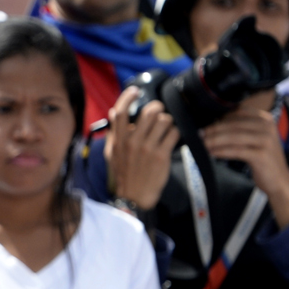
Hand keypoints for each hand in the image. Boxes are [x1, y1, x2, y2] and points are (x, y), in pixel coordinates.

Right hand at [105, 86, 176, 210]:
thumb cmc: (124, 174)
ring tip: (165, 130)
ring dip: (168, 122)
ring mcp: (147, 148)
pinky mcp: (162, 155)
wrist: (134, 197)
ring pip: (165, 120)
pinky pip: (174, 133)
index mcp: (118, 140)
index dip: (128, 96)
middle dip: (158, 109)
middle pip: (150, 111)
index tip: (135, 91)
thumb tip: (113, 112)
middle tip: (159, 114)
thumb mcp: (112, 154)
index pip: (121, 111)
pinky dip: (175, 134)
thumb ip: (114, 133)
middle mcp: (132, 142)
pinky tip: (171, 140)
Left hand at [201, 107, 288, 225]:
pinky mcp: (261, 154)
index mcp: (265, 119)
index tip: (206, 124)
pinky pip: (235, 151)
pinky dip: (221, 151)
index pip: (239, 113)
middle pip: (234, 124)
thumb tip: (215, 124)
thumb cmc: (263, 158)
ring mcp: (265, 140)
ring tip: (202, 144)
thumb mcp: (256, 138)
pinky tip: (211, 153)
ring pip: (233, 137)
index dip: (220, 118)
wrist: (279, 179)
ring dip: (214, 140)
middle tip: (199, 134)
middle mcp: (267, 126)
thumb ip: (241, 129)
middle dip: (214, 129)